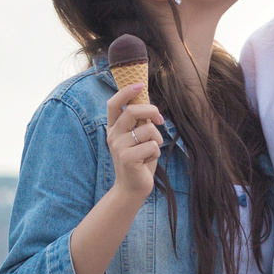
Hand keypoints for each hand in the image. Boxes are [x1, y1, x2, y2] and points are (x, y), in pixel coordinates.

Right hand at [103, 81, 162, 200]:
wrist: (132, 188)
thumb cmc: (139, 160)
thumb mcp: (138, 138)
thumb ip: (140, 122)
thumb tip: (150, 104)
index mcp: (113, 128)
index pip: (114, 104)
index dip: (126, 92)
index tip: (140, 85)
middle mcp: (113, 135)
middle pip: (133, 111)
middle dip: (151, 111)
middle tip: (160, 120)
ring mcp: (119, 147)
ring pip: (148, 130)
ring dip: (157, 139)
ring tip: (151, 149)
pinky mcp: (128, 158)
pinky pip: (152, 145)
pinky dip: (156, 152)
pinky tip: (148, 161)